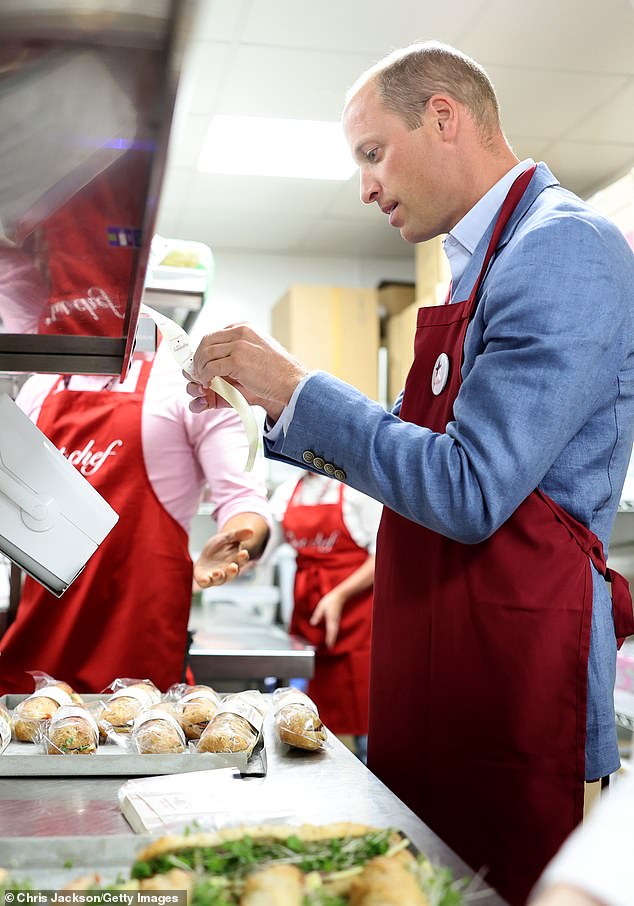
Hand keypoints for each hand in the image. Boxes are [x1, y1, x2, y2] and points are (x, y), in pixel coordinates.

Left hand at [187, 323, 307, 419]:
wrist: (291, 381)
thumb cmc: (277, 371)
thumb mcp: (258, 350)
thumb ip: (239, 348)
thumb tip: (220, 356)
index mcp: (245, 327)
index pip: (215, 334)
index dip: (205, 349)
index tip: (203, 362)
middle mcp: (240, 332)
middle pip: (206, 341)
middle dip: (198, 358)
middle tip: (197, 372)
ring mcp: (239, 345)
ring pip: (206, 353)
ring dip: (200, 368)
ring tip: (202, 379)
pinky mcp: (237, 360)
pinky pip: (211, 367)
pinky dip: (205, 376)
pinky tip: (208, 383)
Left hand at [193, 527, 253, 587]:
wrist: (207, 555)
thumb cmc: (221, 546)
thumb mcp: (228, 537)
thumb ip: (238, 534)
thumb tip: (251, 531)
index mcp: (236, 560)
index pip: (242, 560)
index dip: (243, 557)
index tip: (244, 552)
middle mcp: (228, 570)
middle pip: (232, 573)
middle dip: (233, 571)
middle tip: (233, 566)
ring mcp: (216, 576)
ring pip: (220, 579)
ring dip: (219, 577)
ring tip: (217, 572)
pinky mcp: (205, 579)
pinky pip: (205, 583)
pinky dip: (205, 582)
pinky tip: (204, 579)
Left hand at [309, 589, 344, 648]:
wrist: (340, 596)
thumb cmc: (331, 601)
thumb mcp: (321, 607)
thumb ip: (317, 615)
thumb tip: (312, 623)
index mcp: (331, 620)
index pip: (331, 632)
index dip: (330, 640)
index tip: (329, 646)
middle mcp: (335, 623)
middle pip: (334, 635)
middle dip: (331, 642)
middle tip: (329, 649)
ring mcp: (336, 622)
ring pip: (335, 633)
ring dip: (332, 639)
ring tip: (329, 646)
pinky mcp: (336, 621)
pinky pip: (334, 630)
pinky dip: (332, 635)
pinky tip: (330, 637)